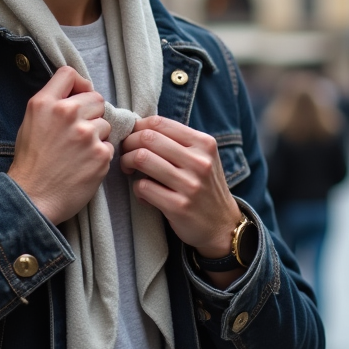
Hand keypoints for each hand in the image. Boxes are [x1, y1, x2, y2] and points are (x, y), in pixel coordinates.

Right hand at [8, 66, 112, 224]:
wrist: (32, 199)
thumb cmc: (30, 163)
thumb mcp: (30, 123)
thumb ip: (51, 104)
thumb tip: (76, 92)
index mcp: (45, 103)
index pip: (69, 74)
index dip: (78, 84)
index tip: (79, 96)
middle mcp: (67, 114)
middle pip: (96, 98)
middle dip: (91, 113)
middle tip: (78, 132)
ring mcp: (86, 134)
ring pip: (105, 123)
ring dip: (96, 136)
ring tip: (77, 153)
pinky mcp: (101, 155)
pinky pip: (109, 146)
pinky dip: (99, 155)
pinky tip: (83, 166)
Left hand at [120, 116, 242, 260]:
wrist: (222, 225)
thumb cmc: (205, 187)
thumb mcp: (203, 158)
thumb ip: (178, 142)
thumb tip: (139, 128)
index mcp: (204, 143)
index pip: (160, 123)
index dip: (137, 127)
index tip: (132, 137)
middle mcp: (200, 161)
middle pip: (148, 138)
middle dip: (128, 144)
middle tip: (126, 153)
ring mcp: (190, 185)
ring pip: (142, 159)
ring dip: (127, 162)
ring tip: (129, 169)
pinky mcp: (179, 206)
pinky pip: (143, 187)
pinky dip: (137, 189)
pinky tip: (144, 194)